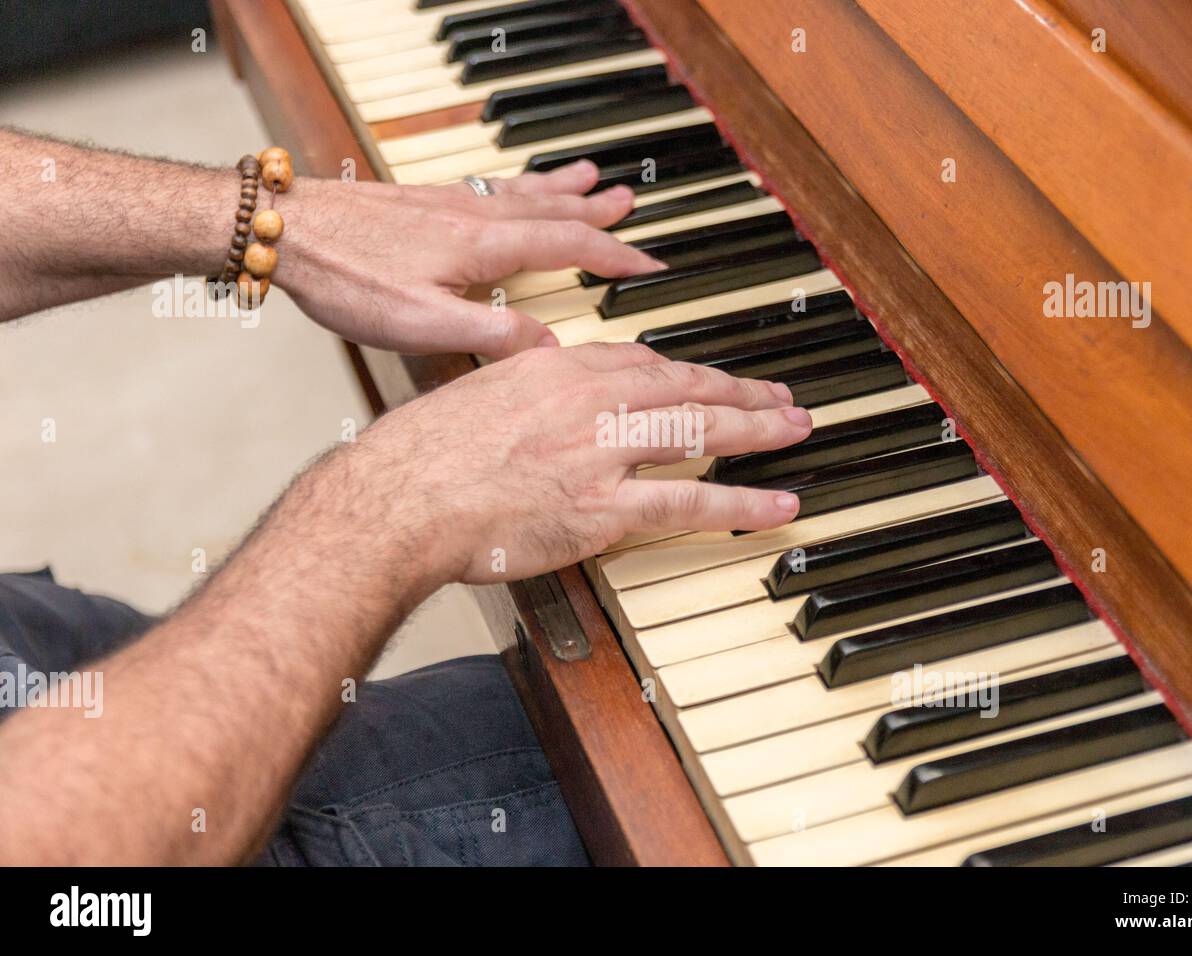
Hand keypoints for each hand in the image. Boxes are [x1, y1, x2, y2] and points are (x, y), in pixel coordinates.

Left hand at [276, 161, 662, 357]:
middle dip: (595, 211)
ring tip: (587, 178)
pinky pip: (488, 188)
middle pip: (551, 209)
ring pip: (519, 192)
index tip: (647, 266)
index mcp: (483, 245)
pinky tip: (508, 189)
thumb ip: (491, 333)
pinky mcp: (420, 201)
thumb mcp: (421, 322)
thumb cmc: (344, 276)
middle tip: (629, 201)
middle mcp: (472, 215)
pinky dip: (516, 186)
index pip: (568, 247)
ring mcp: (446, 203)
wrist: (282, 229)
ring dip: (560, 189)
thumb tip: (549, 349)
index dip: (614, 258)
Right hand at [342, 343, 813, 588]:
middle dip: (738, 389)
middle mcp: (586, 398)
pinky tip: (775, 503)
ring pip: (699, 429)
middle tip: (778, 395)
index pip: (637, 362)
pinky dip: (740, 501)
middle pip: (682, 384)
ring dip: (755, 428)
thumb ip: (518, 398)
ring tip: (795, 429)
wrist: (396, 499)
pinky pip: (690, 500)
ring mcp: (600, 449)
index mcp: (553, 369)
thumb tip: (534, 411)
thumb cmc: (417, 459)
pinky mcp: (604, 504)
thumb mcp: (471, 399)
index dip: (683, 372)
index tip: (706, 378)